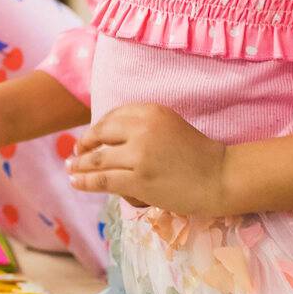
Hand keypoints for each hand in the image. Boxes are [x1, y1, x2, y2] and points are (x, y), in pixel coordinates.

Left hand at [66, 103, 228, 214]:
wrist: (222, 177)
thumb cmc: (199, 155)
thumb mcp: (169, 126)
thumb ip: (143, 127)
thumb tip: (107, 135)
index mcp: (150, 111)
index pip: (112, 117)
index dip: (96, 129)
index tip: (89, 138)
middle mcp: (142, 128)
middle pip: (99, 135)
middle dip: (84, 145)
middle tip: (75, 154)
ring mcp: (139, 154)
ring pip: (97, 159)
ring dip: (79, 165)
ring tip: (71, 169)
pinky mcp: (138, 179)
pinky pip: (102, 180)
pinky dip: (85, 181)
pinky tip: (76, 182)